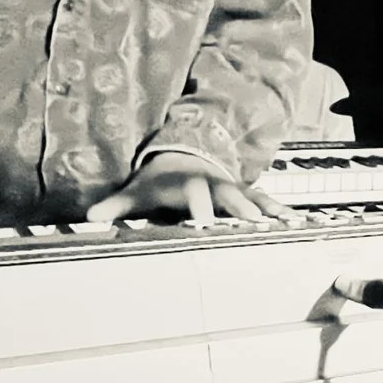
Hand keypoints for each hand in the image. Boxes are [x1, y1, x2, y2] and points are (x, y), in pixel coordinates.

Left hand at [85, 152, 295, 226]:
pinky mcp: (245, 193)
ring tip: (281, 226)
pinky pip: (264, 201)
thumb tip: (91, 217)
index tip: (203, 228)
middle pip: (230, 197)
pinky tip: (291, 223)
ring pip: (252, 199)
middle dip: (241, 211)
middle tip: (253, 227)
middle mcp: (215, 184)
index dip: (199, 211)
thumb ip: (117, 204)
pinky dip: (276, 210)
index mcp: (189, 184)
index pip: (195, 197)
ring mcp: (232, 188)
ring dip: (266, 211)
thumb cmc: (159, 179)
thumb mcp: (138, 190)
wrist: (184, 153)